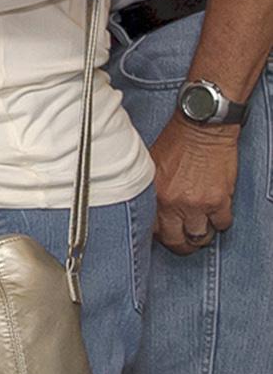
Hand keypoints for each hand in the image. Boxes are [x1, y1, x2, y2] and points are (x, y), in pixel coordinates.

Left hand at [149, 116, 238, 254]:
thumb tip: (153, 211)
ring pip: (200, 236)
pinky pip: (222, 224)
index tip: (165, 234)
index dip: (160, 235)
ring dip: (202, 235)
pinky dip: (221, 223)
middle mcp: (172, 203)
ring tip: (202, 229)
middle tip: (186, 242)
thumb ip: (152, 191)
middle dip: (181, 244)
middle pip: (176, 240)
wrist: (201, 129)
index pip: (152, 230)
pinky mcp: (219, 201)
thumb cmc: (176, 143)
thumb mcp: (151, 167)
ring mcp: (196, 204)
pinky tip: (217, 215)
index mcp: (153, 195)